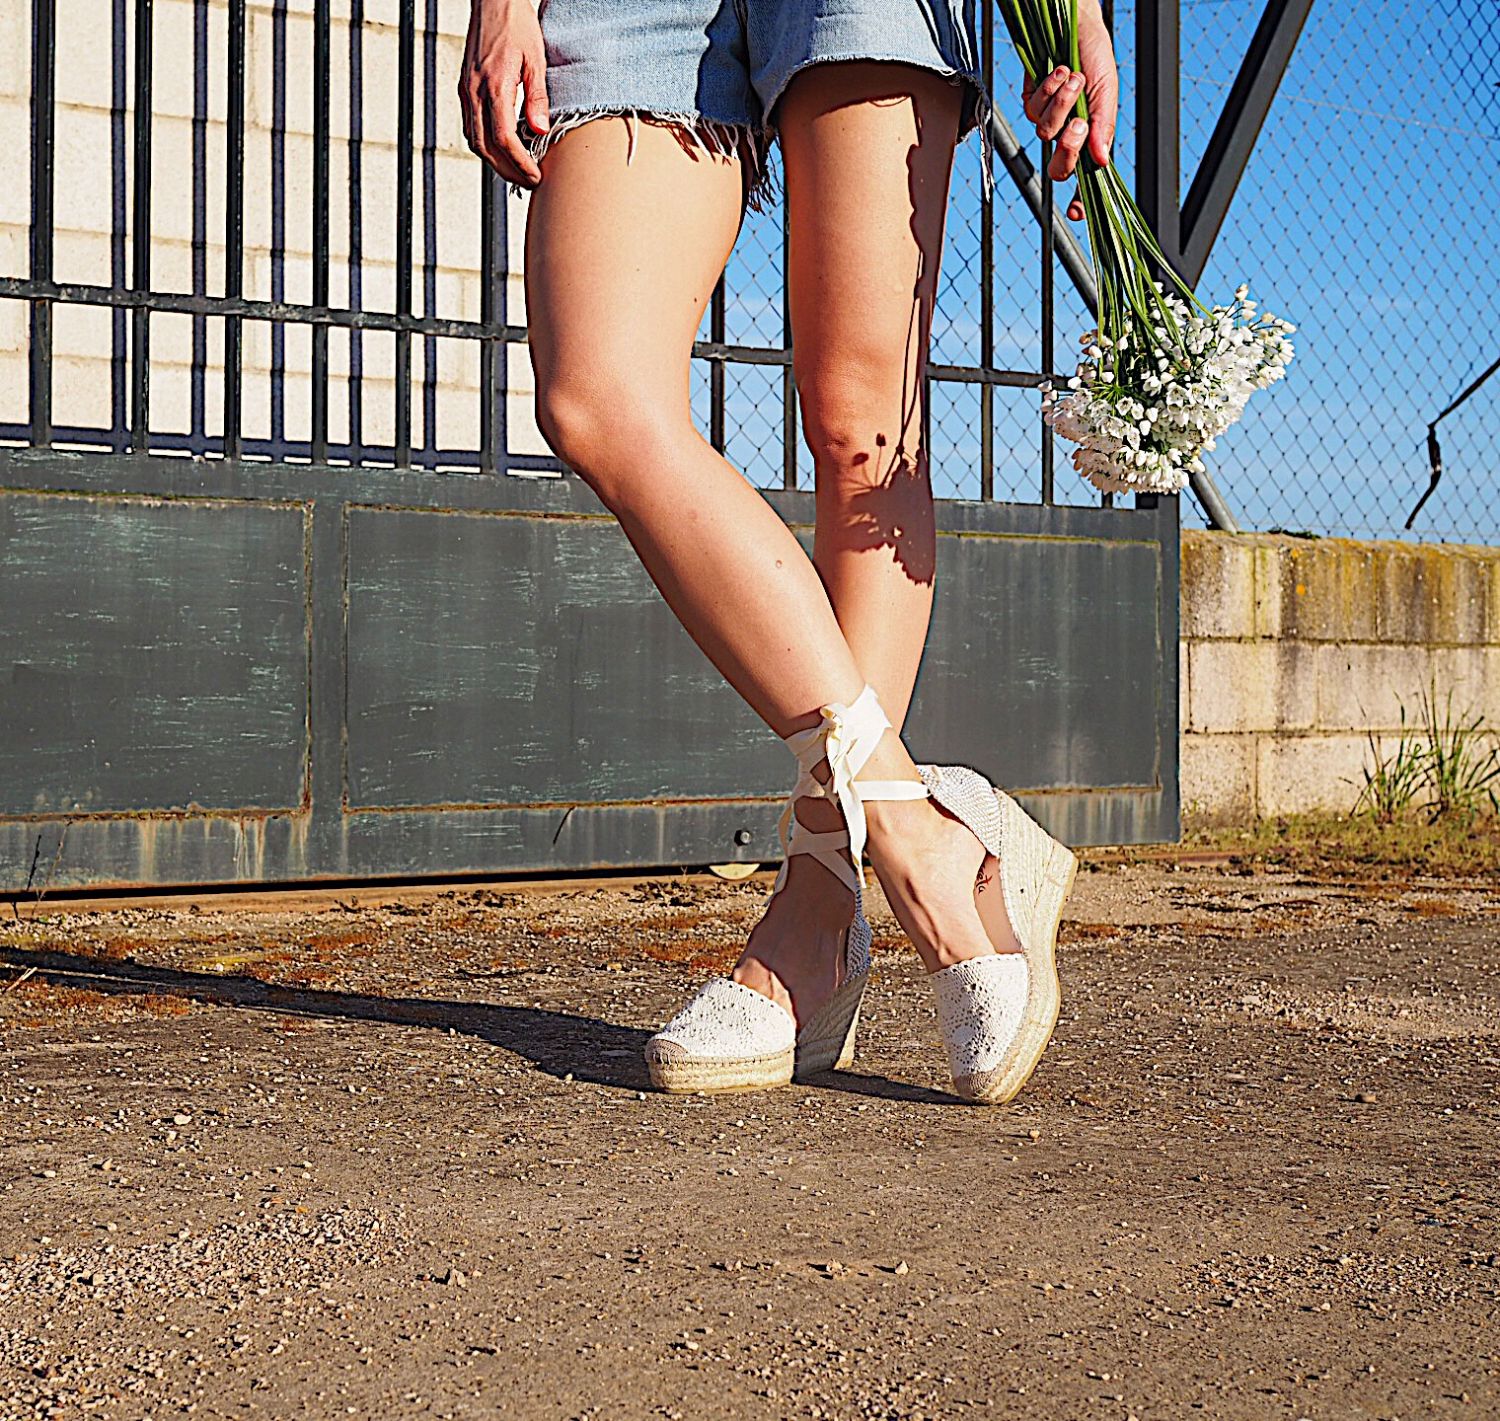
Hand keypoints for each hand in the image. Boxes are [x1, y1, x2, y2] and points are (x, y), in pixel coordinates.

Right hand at [459, 0, 549, 185]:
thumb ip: (537, 98)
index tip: (535, 176)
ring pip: (474, 139)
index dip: (520, 163)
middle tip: (527, 182)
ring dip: (494, 161)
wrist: (493, 0)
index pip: (504, 138)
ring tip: (515, 172)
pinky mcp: (465, 88)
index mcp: (494, 85)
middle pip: (485, 147)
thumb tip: (539, 132)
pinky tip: (501, 149)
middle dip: (507, 170)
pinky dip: (485, 144)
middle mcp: (474, 91)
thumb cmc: (516, 24)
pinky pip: (471, 125)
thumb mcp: (536, 60)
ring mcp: (466, 90)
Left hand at [1019, 0, 1117, 221]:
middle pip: (1059, 167)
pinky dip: (1048, 90)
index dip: (1078, 199)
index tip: (1076, 212)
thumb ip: (1105, 127)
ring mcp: (1046, 120)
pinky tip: (1059, 71)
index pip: (1083, 177)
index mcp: (1089, 137)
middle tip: (1080, 124)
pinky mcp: (1029, 102)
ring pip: (1045, 135)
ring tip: (1073, 77)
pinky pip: (1033, 110)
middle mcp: (1066, 134)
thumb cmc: (1094, 57)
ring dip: (1061, 105)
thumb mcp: (1106, 93)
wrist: (1074, 24)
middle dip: (1068, 148)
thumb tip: (1101, 161)